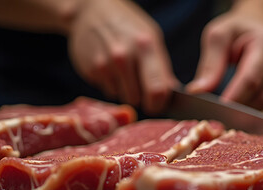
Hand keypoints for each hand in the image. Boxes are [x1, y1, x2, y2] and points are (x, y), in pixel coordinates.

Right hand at [66, 0, 178, 114]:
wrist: (92, 10)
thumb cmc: (127, 24)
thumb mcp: (151, 37)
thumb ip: (161, 66)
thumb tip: (171, 92)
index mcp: (145, 45)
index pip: (157, 89)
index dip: (159, 104)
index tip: (159, 105)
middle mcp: (124, 56)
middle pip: (137, 99)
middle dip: (141, 97)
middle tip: (140, 85)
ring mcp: (105, 64)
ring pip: (121, 97)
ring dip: (125, 91)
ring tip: (123, 71)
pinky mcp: (91, 70)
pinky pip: (107, 90)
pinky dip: (111, 84)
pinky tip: (110, 67)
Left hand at [186, 1, 262, 109]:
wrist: (261, 22)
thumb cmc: (237, 29)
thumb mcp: (218, 36)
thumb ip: (210, 64)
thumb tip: (198, 91)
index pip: (251, 78)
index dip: (234, 97)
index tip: (217, 111)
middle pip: (261, 95)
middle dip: (238, 108)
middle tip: (215, 115)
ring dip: (245, 111)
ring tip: (224, 111)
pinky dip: (251, 106)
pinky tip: (237, 106)